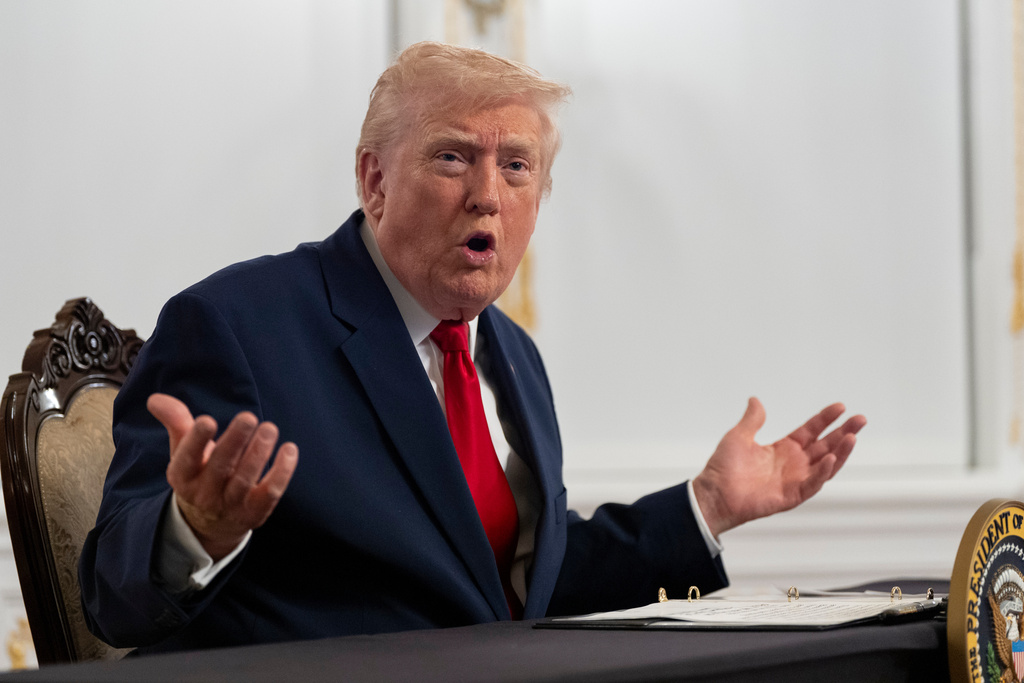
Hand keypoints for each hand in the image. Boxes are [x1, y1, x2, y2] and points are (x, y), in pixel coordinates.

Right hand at [148, 393, 298, 560]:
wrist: (210, 524)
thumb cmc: (199, 475)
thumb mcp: (183, 451)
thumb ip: (175, 422)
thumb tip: (155, 398)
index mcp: (183, 476)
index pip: (186, 459)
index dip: (196, 441)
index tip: (207, 421)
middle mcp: (205, 493)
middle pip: (220, 467)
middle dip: (235, 441)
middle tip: (248, 417)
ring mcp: (231, 505)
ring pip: (245, 479)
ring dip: (259, 453)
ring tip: (269, 429)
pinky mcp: (255, 511)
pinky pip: (270, 493)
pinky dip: (282, 472)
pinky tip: (289, 450)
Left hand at [692, 397, 865, 537]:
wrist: (714, 493)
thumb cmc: (724, 468)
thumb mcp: (739, 436)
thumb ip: (752, 419)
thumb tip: (755, 400)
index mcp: (784, 449)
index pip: (811, 431)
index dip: (825, 419)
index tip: (840, 407)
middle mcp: (794, 464)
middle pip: (826, 446)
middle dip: (844, 432)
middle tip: (860, 419)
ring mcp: (794, 480)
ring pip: (826, 465)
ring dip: (841, 452)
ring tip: (852, 437)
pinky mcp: (791, 496)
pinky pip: (812, 484)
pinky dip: (823, 472)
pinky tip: (832, 459)